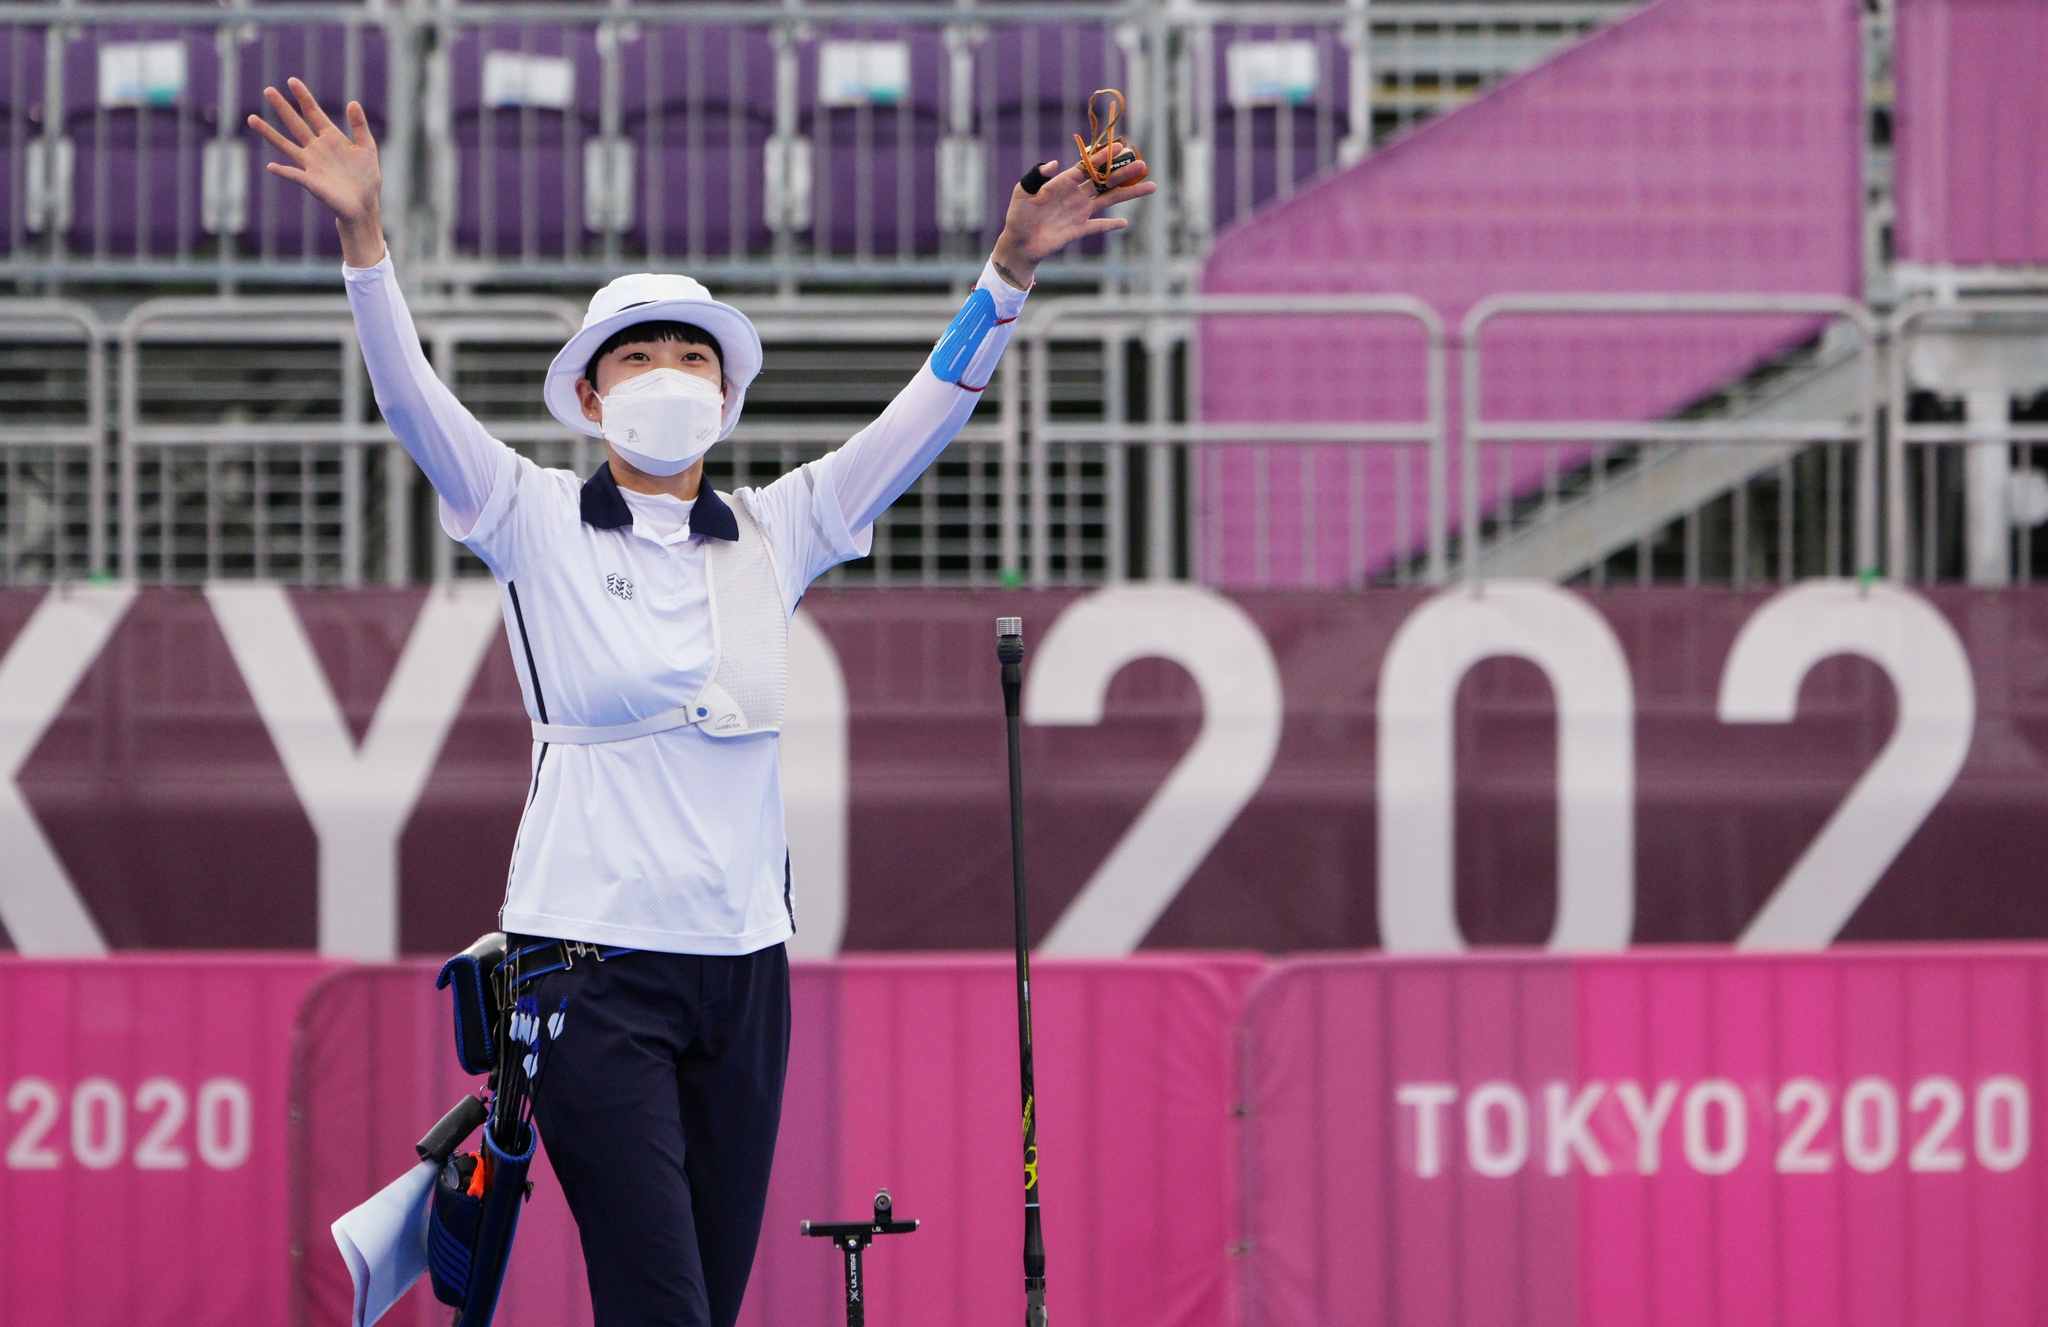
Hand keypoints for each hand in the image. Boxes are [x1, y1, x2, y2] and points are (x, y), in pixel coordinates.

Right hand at [247, 77, 385, 267]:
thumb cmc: (366, 177)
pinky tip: (271, 166)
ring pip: (285, 145)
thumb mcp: (367, 148)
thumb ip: (360, 126)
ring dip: (269, 133)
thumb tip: (352, 102)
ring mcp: (311, 165)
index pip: (314, 113)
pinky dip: (284, 171)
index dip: (303, 97)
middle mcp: (316, 148)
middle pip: (296, 124)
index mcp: (331, 138)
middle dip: (283, 108)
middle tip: (268, 90)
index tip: (291, 80)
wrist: (364, 204)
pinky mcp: (311, 183)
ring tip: (252, 119)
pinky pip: (294, 175)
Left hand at [990, 145, 1155, 288]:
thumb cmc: (1018, 215)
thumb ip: (1035, 176)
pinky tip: (1125, 223)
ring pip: (1108, 200)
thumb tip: (1052, 164)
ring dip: (1128, 193)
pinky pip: (1098, 226)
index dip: (1103, 157)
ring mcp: (1080, 212)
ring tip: (1149, 186)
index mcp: (1063, 182)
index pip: (1087, 166)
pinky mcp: (1079, 229)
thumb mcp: (1022, 192)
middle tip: (1142, 164)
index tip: (1119, 147)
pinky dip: (1111, 226)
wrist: (1018, 242)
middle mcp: (1076, 195)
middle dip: (1123, 172)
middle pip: (1104, 181)